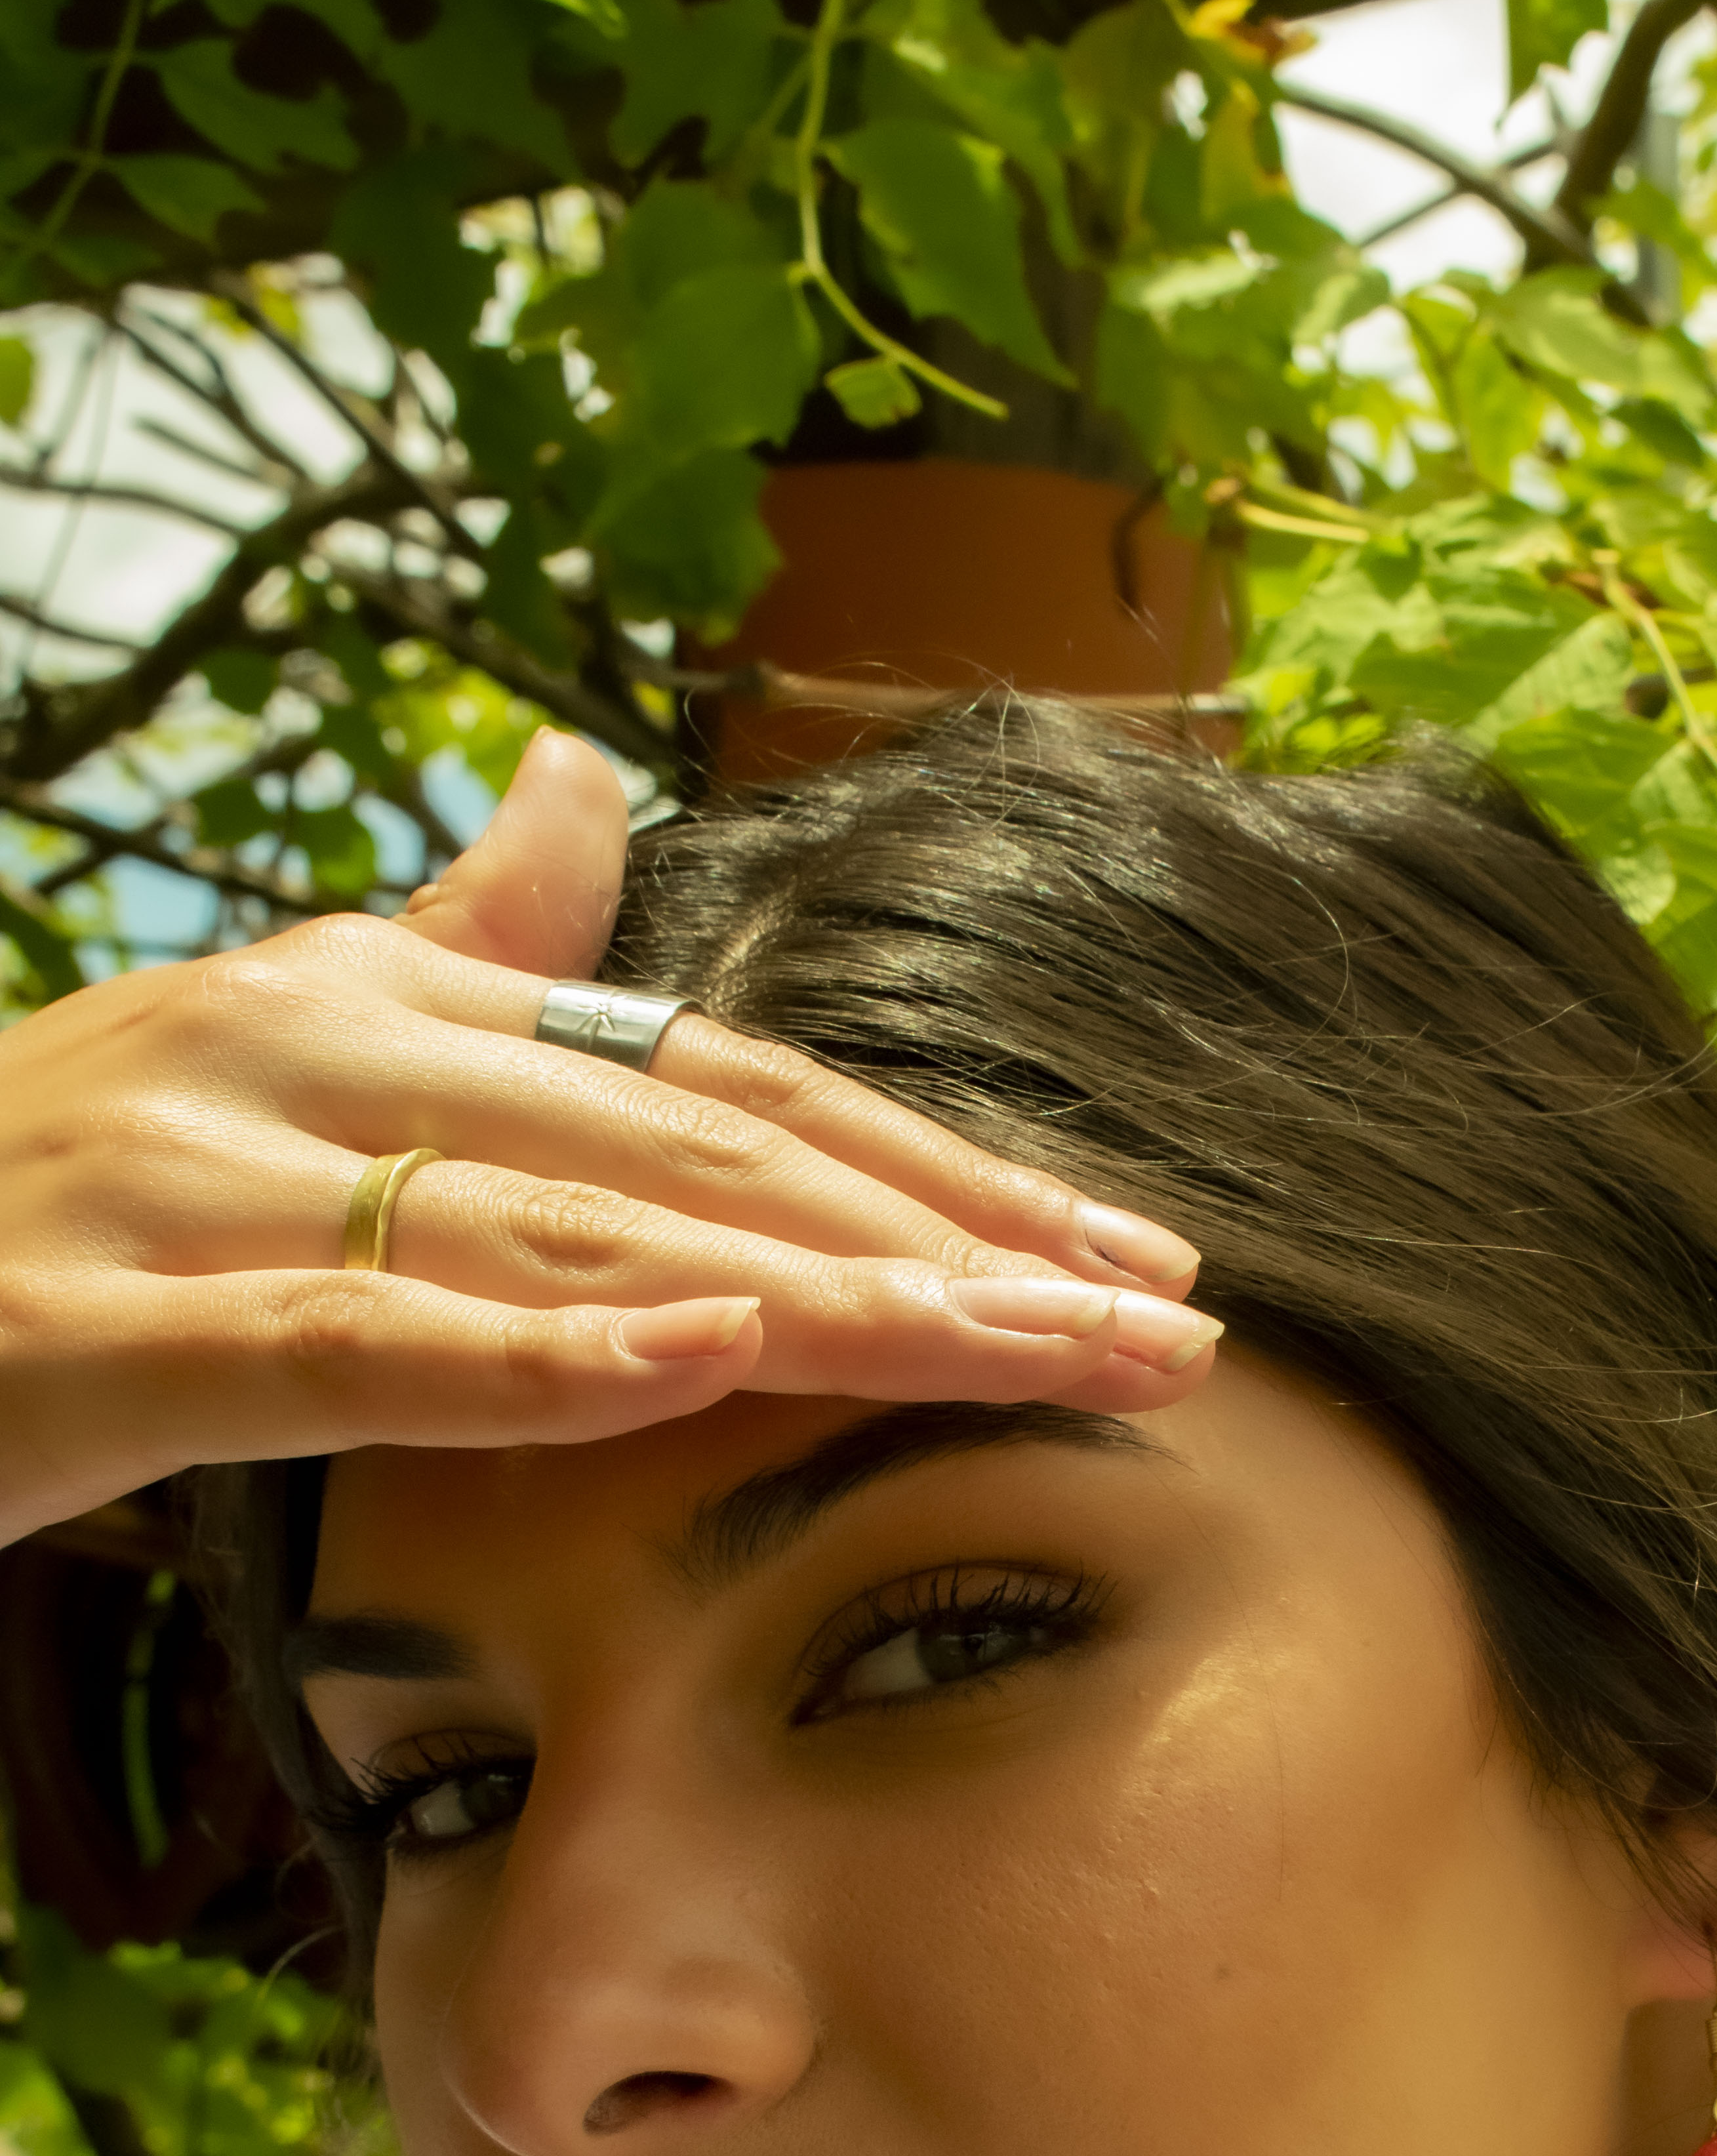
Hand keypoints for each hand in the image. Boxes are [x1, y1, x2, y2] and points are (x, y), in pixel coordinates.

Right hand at [0, 733, 1215, 1550]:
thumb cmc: (40, 1178)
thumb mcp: (261, 1049)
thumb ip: (440, 945)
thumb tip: (586, 796)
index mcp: (379, 1002)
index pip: (726, 1089)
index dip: (939, 1172)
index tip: (1128, 1260)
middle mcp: (316, 1054)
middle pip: (705, 1157)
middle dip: (953, 1246)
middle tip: (1165, 1332)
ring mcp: (201, 1177)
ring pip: (576, 1242)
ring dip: (827, 1300)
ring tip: (1033, 1356)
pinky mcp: (96, 1326)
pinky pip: (351, 1340)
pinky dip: (540, 1355)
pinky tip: (716, 1359)